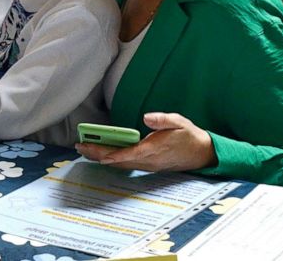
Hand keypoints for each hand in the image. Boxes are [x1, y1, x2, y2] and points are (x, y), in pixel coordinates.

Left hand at [75, 113, 216, 172]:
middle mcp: (149, 160)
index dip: (115, 155)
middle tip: (80, 147)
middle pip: (119, 160)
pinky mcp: (146, 165)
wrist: (201, 154)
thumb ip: (163, 119)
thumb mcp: (179, 122)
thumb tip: (147, 117)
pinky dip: (110, 159)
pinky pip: (125, 164)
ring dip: (101, 157)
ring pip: (120, 163)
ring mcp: (147, 165)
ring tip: (83, 150)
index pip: (132, 154)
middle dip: (98, 154)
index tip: (100, 154)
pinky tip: (99, 154)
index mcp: (155, 149)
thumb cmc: (189, 136)